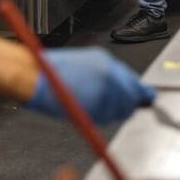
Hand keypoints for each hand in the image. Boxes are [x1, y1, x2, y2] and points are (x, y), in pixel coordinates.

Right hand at [24, 48, 155, 124]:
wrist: (34, 73)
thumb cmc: (52, 70)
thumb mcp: (84, 64)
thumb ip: (105, 76)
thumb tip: (124, 89)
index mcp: (106, 60)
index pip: (133, 80)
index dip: (138, 92)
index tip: (146, 98)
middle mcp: (109, 73)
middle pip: (131, 97)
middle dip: (126, 105)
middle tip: (115, 109)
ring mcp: (102, 88)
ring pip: (119, 109)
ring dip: (110, 112)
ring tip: (90, 105)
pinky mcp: (94, 103)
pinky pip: (105, 117)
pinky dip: (98, 118)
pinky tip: (84, 108)